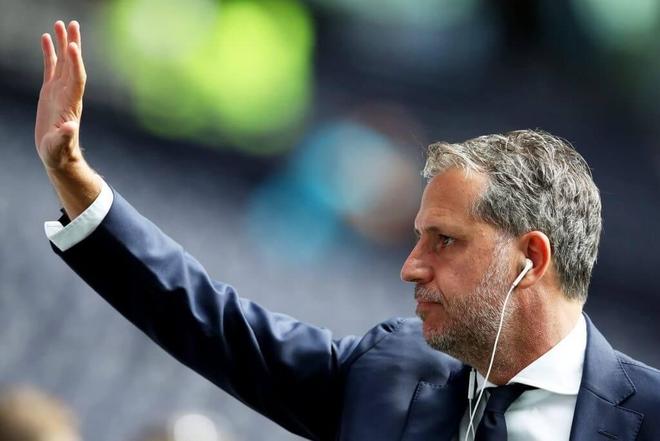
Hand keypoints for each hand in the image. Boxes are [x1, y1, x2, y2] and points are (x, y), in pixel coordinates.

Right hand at [35, 20, 86, 170]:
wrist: (58, 155)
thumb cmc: (60, 152)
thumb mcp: (61, 145)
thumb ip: (66, 136)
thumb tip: (71, 127)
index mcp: (71, 104)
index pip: (76, 79)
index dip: (76, 63)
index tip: (73, 46)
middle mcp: (68, 94)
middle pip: (73, 65)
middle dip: (73, 45)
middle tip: (73, 24)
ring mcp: (59, 91)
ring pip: (62, 62)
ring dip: (62, 44)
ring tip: (60, 24)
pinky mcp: (50, 92)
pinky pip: (50, 68)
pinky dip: (49, 53)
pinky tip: (46, 38)